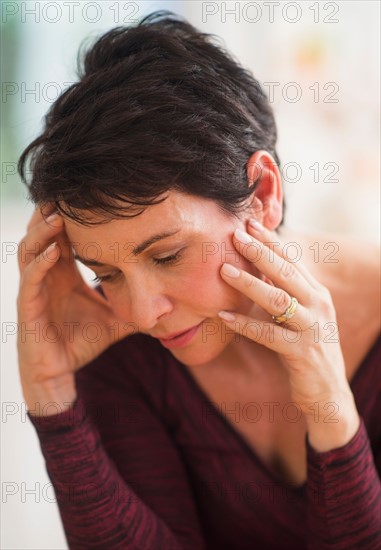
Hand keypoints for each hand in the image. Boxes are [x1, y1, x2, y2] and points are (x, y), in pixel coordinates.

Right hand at [17, 205, 132, 395]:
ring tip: (58, 213)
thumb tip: (169, 300)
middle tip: (69, 191)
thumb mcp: (114, 317)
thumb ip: (135, 304)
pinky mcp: (28, 306)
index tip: (90, 197)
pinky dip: (40, 262)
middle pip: (44, 234)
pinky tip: (53, 250)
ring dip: (43, 231)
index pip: (65, 236)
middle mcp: (46, 275)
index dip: (73, 217)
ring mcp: (34, 289)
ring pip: (31, 249)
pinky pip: (31, 278)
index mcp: (64, 273)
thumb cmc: (82, 342)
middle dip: (53, 212)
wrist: (62, 372)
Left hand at [217, 219, 359, 446]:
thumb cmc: (306, 349)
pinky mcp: (302, 353)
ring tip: (223, 271)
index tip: (248, 224)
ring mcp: (312, 329)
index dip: (270, 241)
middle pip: (286, 273)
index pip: (292, 260)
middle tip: (235, 236)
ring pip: (277, 300)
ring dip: (249, 284)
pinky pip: (268, 335)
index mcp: (317, 293)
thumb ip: (284, 293)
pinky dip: (245, 324)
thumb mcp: (299, 316)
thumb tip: (258, 267)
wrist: (328, 393)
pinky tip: (224, 316)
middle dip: (259, 252)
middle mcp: (318, 305)